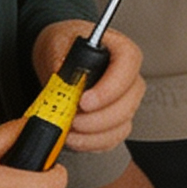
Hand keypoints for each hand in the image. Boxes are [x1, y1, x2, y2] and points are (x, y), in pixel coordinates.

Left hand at [32, 20, 146, 155]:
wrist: (59, 57)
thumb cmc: (64, 45)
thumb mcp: (58, 43)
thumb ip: (61, 60)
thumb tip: (61, 77)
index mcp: (121, 50)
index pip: (128, 67)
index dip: (109, 89)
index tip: (85, 101)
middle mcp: (128, 78)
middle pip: (128, 103)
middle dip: (98, 119)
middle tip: (73, 119)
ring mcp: (125, 101)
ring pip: (122, 125)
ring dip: (93, 135)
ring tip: (69, 129)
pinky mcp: (115, 121)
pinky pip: (112, 139)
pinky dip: (92, 144)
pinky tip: (74, 138)